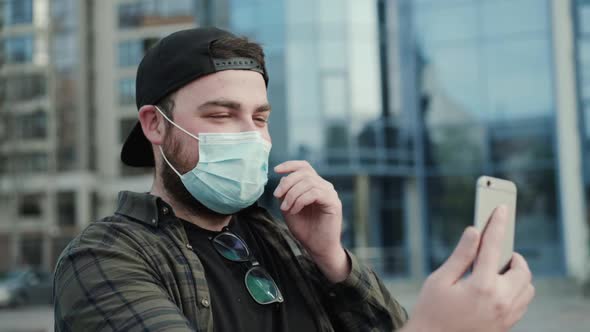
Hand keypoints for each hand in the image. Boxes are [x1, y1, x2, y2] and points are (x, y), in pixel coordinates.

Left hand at [273, 160, 348, 281]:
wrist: (318, 248)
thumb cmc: (305, 229)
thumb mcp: (289, 208)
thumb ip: (286, 194)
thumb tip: (284, 178)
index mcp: (314, 185)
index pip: (304, 167)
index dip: (290, 165)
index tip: (276, 170)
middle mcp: (324, 186)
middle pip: (304, 173)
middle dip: (287, 183)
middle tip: (277, 196)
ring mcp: (330, 194)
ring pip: (308, 182)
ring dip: (292, 194)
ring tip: (286, 208)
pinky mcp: (333, 203)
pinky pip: (314, 193)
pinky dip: (300, 200)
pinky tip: (295, 210)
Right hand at [404, 206, 534, 331]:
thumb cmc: (431, 311)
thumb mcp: (440, 280)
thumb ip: (461, 255)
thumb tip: (474, 232)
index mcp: (481, 286)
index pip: (494, 246)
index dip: (497, 224)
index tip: (501, 209)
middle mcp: (500, 301)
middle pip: (521, 268)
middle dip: (512, 255)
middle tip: (497, 252)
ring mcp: (506, 315)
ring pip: (527, 287)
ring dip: (517, 274)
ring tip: (497, 271)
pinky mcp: (506, 325)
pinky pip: (523, 302)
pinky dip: (517, 290)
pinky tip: (497, 288)